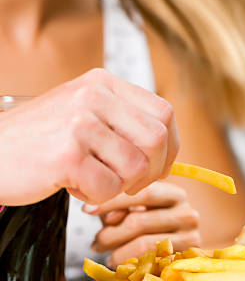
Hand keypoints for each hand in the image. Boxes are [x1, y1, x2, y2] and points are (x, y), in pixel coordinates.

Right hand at [0, 69, 178, 204]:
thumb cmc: (38, 140)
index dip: (171, 145)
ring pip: (136, 167)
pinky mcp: (67, 155)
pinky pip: (108, 188)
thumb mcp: (83, 113)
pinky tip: (72, 185)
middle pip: (157, 139)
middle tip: (129, 183)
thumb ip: (123, 122)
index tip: (160, 165)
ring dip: (118, 185)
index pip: (164, 113)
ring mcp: (80, 123)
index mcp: (103, 83)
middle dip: (152, 171)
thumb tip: (169, 150)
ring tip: (90, 179)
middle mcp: (94, 96)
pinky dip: (96, 197)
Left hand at [85, 181, 200, 267]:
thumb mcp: (140, 210)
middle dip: (109, 234)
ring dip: (117, 253)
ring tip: (108, 255)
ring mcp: (190, 237)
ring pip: (144, 245)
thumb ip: (122, 208)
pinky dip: (131, 265)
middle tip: (96, 242)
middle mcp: (187, 213)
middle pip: (138, 222)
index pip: (142, 193)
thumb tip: (108, 216)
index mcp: (175, 195)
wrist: (184, 246)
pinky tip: (122, 264)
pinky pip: (152, 264)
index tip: (87, 210)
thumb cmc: (157, 226)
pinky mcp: (186, 261)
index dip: (112, 202)